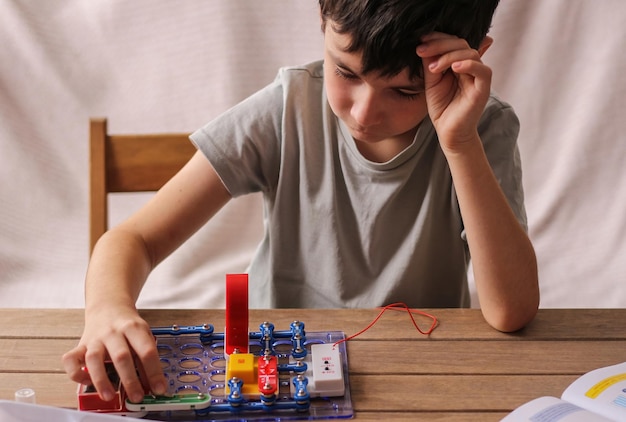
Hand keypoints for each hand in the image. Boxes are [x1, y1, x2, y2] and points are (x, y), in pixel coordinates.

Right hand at [62, 306, 166, 402]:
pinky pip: (71, 360)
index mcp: (133, 327)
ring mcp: (95, 338)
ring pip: (94, 359)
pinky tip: (87, 381)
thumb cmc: (128, 325)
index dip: (154, 371)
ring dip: (102, 380)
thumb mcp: (143, 334)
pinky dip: (77, 373)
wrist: (108, 306)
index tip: (159, 388)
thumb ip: (146, 357)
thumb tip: (153, 383)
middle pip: (121, 356)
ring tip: (110, 396)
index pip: (146, 350)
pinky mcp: (80, 345)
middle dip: (130, 380)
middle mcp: (113, 332)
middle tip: (137, 397)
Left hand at [416, 32, 492, 150]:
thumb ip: (431, 65)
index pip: (453, 43)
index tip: (420, 41)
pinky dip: (468, 65)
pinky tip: (454, 68)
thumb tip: (426, 45)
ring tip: (434, 68)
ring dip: (449, 56)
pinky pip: (482, 71)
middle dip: (440, 44)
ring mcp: (478, 77)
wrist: (449, 133)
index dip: (438, 38)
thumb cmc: (442, 109)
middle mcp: (471, 68)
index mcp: (459, 64)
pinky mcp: (483, 89)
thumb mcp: (431, 83)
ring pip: (470, 54)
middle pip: (462, 44)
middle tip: (422, 50)